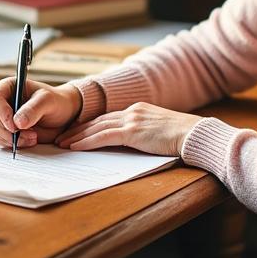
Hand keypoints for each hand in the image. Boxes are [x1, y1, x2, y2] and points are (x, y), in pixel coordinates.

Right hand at [0, 78, 82, 149]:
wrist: (63, 116)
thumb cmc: (56, 102)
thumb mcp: (48, 101)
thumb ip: (33, 109)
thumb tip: (18, 122)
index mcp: (8, 87)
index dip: (1, 112)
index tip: (14, 125)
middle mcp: (2, 102)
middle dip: (7, 131)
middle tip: (28, 134)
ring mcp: (2, 118)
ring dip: (11, 139)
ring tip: (32, 137)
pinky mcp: (6, 132)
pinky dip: (13, 145)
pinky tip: (28, 140)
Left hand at [54, 102, 201, 156]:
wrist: (194, 134)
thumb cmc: (183, 137)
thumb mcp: (159, 131)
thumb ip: (143, 133)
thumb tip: (133, 144)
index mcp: (138, 110)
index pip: (108, 117)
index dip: (90, 125)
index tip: (76, 132)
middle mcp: (132, 111)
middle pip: (98, 120)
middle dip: (78, 129)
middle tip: (61, 137)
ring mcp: (132, 120)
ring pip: (96, 128)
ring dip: (77, 136)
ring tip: (63, 144)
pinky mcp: (132, 131)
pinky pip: (103, 137)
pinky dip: (87, 142)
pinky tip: (76, 147)